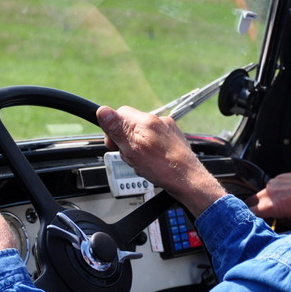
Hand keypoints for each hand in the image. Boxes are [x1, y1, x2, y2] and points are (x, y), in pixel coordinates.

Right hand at [97, 105, 225, 215]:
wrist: (188, 180)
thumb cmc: (162, 167)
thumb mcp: (132, 149)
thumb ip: (117, 129)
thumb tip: (102, 111)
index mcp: (146, 121)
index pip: (120, 113)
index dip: (112, 129)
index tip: (113, 144)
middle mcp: (158, 121)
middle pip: (131, 125)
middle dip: (125, 141)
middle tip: (129, 156)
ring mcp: (167, 130)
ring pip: (142, 135)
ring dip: (137, 148)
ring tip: (142, 163)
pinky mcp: (173, 139)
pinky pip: (153, 142)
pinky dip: (149, 151)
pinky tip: (152, 163)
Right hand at [247, 171, 290, 219]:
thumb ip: (278, 221)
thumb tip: (273, 222)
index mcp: (268, 207)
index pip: (249, 212)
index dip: (249, 216)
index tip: (251, 220)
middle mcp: (267, 193)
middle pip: (251, 200)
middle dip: (253, 206)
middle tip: (259, 212)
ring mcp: (273, 183)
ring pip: (262, 192)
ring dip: (266, 197)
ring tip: (278, 202)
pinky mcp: (280, 176)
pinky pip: (272, 184)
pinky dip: (275, 190)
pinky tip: (286, 193)